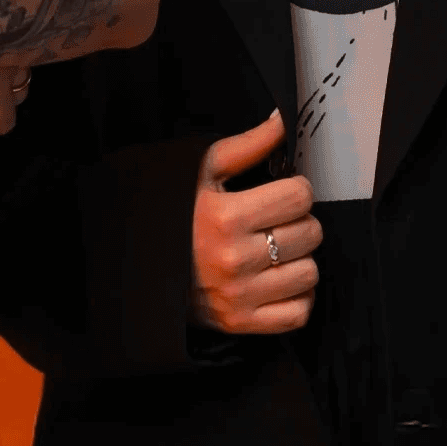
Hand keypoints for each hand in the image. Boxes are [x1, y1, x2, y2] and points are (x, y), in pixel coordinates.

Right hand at [189, 110, 320, 334]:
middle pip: (310, 233)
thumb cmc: (174, 211)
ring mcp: (239, 297)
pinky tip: (279, 280)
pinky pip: (297, 314)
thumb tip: (282, 121)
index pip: (299, 196)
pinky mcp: (240, 323)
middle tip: (278, 221)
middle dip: (300, 221)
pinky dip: (297, 298)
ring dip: (300, 259)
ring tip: (277, 250)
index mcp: (226, 217)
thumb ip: (247, 145)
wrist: (136, 264)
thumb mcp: (202, 171)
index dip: (296, 188)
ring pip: (309, 274)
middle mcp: (235, 260)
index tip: (282, 191)